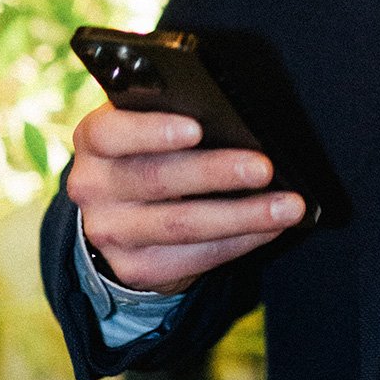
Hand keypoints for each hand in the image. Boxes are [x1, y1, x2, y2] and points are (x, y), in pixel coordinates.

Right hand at [66, 105, 306, 295]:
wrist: (121, 210)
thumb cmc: (151, 148)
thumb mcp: (147, 123)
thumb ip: (174, 112)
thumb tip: (235, 116)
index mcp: (94, 138)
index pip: (112, 132)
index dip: (153, 131)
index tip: (198, 128)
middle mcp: (93, 187)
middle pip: (157, 179)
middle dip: (216, 172)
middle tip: (264, 166)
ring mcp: (111, 232)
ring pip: (182, 225)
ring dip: (242, 215)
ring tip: (287, 205)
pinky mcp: (135, 268)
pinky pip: (193, 257)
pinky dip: (239, 242)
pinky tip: (270, 228)